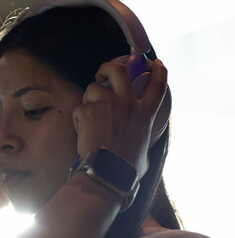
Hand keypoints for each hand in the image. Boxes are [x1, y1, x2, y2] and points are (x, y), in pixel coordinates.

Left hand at [72, 59, 167, 177]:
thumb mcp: (144, 151)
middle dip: (108, 67)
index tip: (154, 63)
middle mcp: (128, 105)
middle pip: (119, 71)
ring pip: (93, 88)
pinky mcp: (88, 111)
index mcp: (145, 114)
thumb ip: (142, 140)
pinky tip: (82, 133)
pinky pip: (79, 109)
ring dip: (88, 100)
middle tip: (101, 75)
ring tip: (88, 118)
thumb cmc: (125, 170)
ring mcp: (108, 105)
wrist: (106, 174)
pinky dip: (78, 119)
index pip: (157, 85)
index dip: (157, 71)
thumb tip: (140, 148)